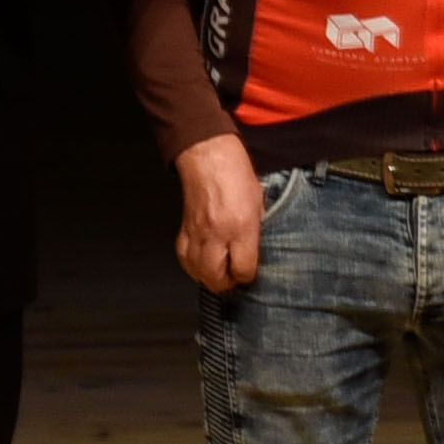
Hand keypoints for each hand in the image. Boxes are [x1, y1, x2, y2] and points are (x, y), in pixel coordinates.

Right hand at [173, 132, 265, 293]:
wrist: (208, 157)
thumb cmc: (237, 176)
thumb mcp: (259, 204)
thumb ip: (257, 232)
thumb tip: (256, 255)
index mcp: (241, 225)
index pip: (243, 268)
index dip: (249, 277)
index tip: (250, 276)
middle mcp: (217, 233)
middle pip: (216, 277)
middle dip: (227, 286)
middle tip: (235, 283)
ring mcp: (198, 232)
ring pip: (198, 272)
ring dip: (210, 279)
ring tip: (220, 278)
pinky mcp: (184, 230)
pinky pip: (186, 259)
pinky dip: (194, 268)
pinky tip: (202, 266)